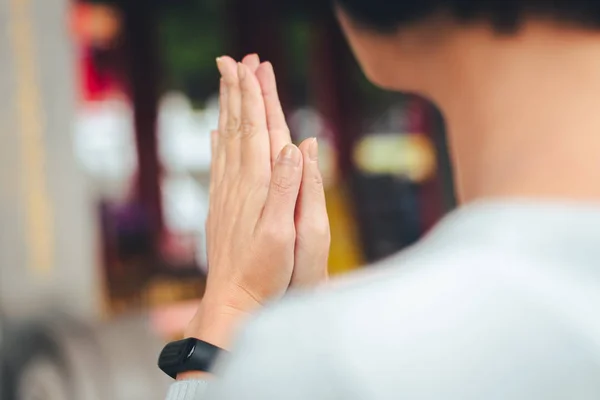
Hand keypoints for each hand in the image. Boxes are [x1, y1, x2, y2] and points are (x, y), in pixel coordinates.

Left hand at [185, 55, 329, 348]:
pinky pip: (218, 163)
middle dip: (239, 91)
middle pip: (238, 127)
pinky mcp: (221, 206)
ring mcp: (226, 193)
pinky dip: (218, 140)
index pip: (258, 130)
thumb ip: (289, 190)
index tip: (253, 67)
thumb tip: (296, 146)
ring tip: (226, 82)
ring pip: (226, 139)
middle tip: (235, 60)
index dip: (256, 97)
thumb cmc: (265, 273)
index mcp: (258, 185)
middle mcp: (238, 183)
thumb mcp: (285, 235)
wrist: (232, 300)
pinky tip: (216, 130)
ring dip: (228, 108)